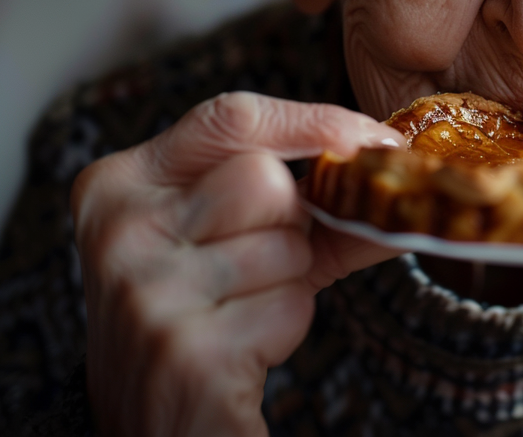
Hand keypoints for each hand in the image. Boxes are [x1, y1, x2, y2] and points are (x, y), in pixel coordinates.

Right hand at [71, 92, 404, 436]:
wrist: (158, 431)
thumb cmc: (205, 318)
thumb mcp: (240, 241)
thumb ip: (311, 194)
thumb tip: (403, 158)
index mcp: (119, 184)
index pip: (231, 118)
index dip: (314, 121)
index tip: (377, 137)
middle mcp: (119, 229)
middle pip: (265, 179)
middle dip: (292, 223)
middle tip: (262, 266)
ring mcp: (146, 290)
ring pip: (286, 243)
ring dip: (290, 282)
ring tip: (241, 312)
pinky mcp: (184, 349)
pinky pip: (290, 305)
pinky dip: (286, 326)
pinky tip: (242, 348)